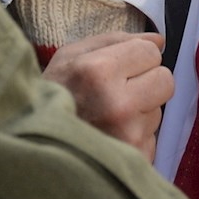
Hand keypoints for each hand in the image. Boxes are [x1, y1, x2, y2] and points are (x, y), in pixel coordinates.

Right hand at [41, 31, 171, 160]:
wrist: (33, 144)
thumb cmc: (52, 94)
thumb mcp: (71, 55)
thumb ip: (116, 40)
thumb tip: (159, 40)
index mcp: (98, 71)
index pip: (151, 52)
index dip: (136, 56)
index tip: (119, 66)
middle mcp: (117, 105)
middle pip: (165, 80)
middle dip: (147, 81)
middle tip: (120, 89)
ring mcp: (128, 136)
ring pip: (158, 110)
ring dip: (139, 110)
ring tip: (108, 115)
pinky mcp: (135, 158)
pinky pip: (152, 138)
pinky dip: (136, 136)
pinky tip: (111, 135)